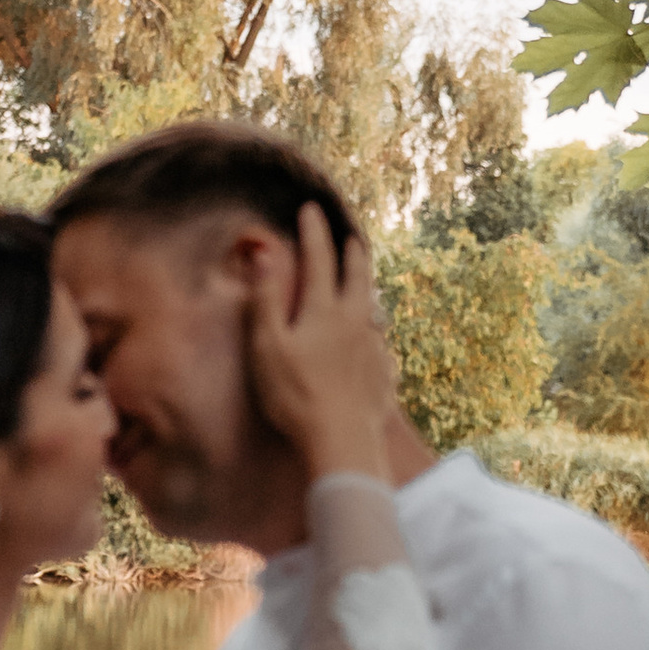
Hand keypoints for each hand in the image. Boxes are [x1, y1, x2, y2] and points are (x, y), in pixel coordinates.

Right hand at [245, 203, 390, 482]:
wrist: (342, 440)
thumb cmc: (296, 396)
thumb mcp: (268, 346)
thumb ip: (266, 298)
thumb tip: (264, 252)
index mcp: (324, 309)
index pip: (318, 257)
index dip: (313, 231)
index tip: (309, 209)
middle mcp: (355, 320)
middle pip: (357, 275)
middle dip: (351, 251)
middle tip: (349, 236)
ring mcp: (373, 346)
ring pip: (373, 305)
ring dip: (367, 286)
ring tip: (364, 281)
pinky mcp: (383, 371)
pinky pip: (380, 340)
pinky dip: (374, 327)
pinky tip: (372, 336)